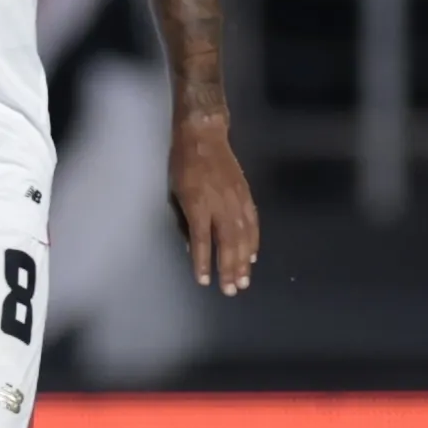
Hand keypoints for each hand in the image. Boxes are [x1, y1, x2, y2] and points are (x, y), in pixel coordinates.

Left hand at [168, 114, 259, 295]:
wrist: (204, 137)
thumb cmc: (183, 164)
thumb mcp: (174, 191)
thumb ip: (183, 219)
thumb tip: (190, 244)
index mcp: (198, 205)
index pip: (201, 241)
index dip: (202, 262)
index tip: (204, 281)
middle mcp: (220, 206)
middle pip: (227, 244)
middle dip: (229, 269)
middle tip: (231, 290)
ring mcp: (236, 202)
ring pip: (243, 238)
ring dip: (243, 262)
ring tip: (243, 281)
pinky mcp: (246, 197)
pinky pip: (252, 225)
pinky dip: (253, 242)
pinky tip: (252, 256)